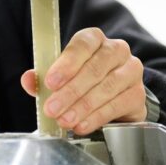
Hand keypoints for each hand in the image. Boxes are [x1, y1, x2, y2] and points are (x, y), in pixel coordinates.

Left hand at [20, 27, 146, 134]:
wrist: (113, 98)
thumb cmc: (82, 81)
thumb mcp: (59, 77)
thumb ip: (42, 78)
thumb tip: (28, 79)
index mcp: (94, 39)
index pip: (82, 45)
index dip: (66, 64)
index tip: (51, 82)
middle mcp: (116, 50)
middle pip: (94, 68)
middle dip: (70, 91)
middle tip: (52, 108)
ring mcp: (131, 71)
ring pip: (107, 87)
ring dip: (82, 106)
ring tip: (64, 120)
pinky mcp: (137, 94)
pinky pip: (118, 105)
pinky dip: (97, 117)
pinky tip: (82, 125)